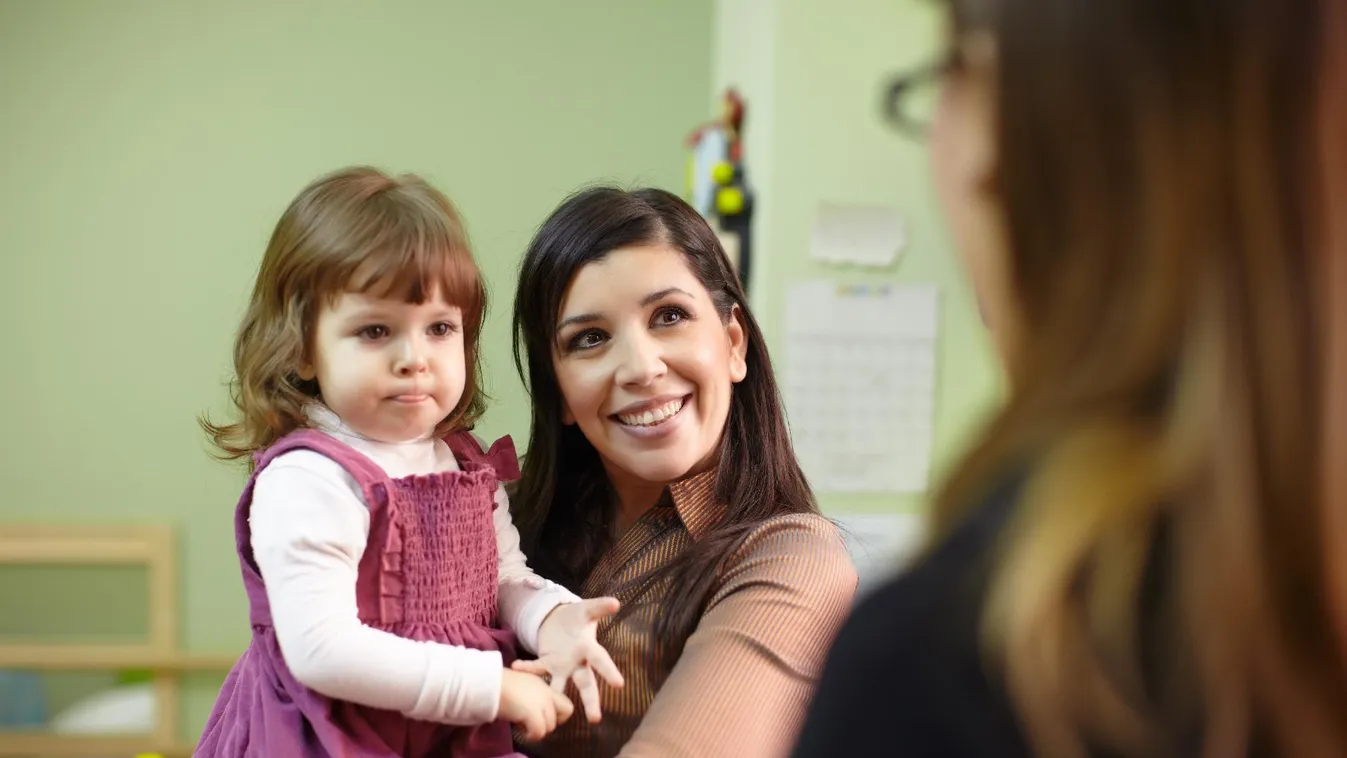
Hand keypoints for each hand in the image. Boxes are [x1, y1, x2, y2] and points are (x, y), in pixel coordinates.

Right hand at [499, 667, 573, 741]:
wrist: (489, 682)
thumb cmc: (498, 683)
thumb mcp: (521, 685)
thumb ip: (531, 696)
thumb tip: (529, 710)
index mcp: (544, 686)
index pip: (566, 704)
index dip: (557, 714)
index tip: (542, 716)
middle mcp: (547, 693)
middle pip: (565, 714)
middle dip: (550, 722)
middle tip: (533, 722)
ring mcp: (542, 703)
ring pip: (551, 726)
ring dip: (538, 730)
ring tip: (523, 726)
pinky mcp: (533, 713)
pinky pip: (539, 732)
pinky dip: (531, 735)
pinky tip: (520, 730)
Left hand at [511, 597, 623, 722]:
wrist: (561, 621)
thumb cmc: (578, 618)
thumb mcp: (587, 610)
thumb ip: (599, 606)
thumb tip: (615, 602)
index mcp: (589, 648)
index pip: (601, 660)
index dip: (609, 671)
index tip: (619, 684)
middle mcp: (578, 663)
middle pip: (586, 684)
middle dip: (590, 701)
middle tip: (595, 719)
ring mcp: (562, 666)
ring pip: (561, 687)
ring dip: (556, 699)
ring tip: (550, 716)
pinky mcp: (547, 664)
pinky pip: (538, 669)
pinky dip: (528, 668)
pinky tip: (517, 667)